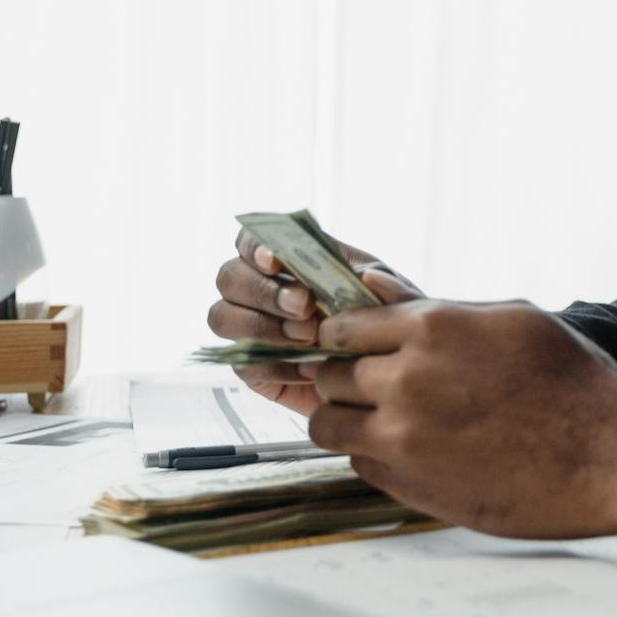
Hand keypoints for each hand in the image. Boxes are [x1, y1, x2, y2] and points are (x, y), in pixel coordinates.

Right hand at [207, 228, 412, 416]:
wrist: (385, 376)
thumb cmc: (383, 323)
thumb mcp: (394, 299)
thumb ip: (387, 285)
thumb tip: (370, 276)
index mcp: (289, 259)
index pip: (250, 240)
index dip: (255, 247)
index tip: (277, 261)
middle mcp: (261, 289)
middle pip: (229, 277)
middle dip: (265, 291)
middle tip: (305, 307)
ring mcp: (251, 327)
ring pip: (222, 317)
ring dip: (262, 326)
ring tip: (307, 338)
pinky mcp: (252, 366)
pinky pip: (242, 362)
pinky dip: (275, 364)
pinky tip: (309, 368)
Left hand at [308, 270, 616, 537]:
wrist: (606, 454)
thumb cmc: (570, 380)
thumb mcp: (510, 318)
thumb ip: (437, 305)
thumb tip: (373, 282)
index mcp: (430, 328)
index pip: (342, 327)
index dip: (343, 336)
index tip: (352, 345)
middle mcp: (406, 381)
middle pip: (328, 376)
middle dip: (343, 377)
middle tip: (370, 383)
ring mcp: (403, 438)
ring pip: (329, 425)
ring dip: (347, 418)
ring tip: (381, 418)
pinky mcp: (411, 485)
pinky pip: (361, 463)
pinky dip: (375, 454)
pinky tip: (413, 448)